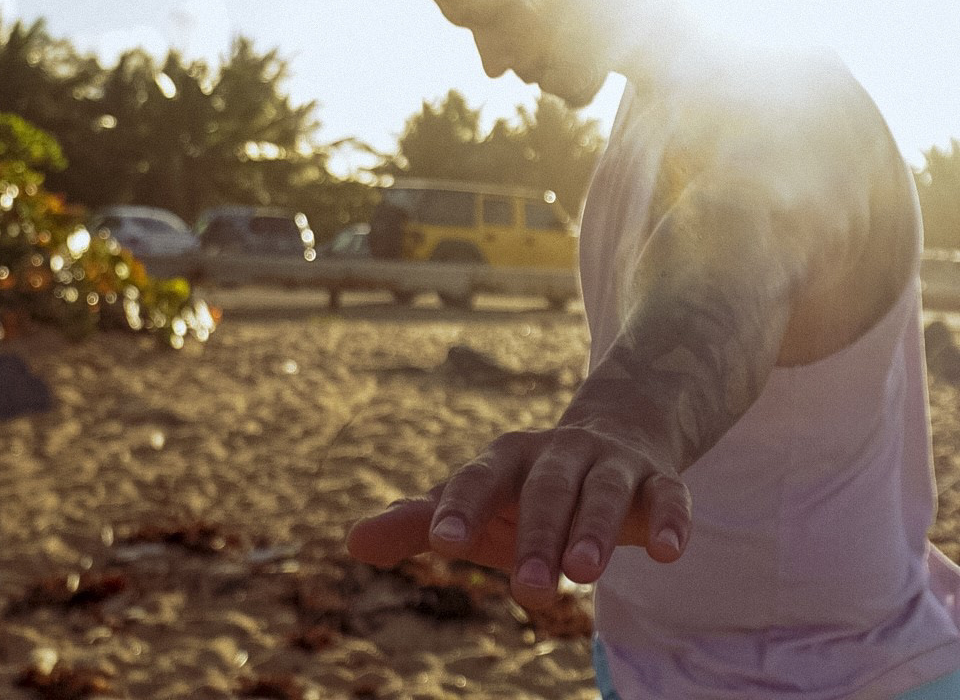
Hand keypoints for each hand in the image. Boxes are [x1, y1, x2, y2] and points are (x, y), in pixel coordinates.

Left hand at [347, 425, 691, 608]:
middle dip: (537, 536)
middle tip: (526, 592)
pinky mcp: (658, 481)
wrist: (616, 432)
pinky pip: (669, 495)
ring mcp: (611, 465)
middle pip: (547, 490)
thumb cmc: (527, 487)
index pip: (480, 478)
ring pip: (604, 491)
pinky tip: (670, 553)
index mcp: (508, 460)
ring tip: (584, 575)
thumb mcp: (479, 505)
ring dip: (595, 529)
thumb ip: (419, 521)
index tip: (440, 542)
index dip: (461, 506)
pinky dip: (673, 521)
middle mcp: (559, 455)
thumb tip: (352, 542)